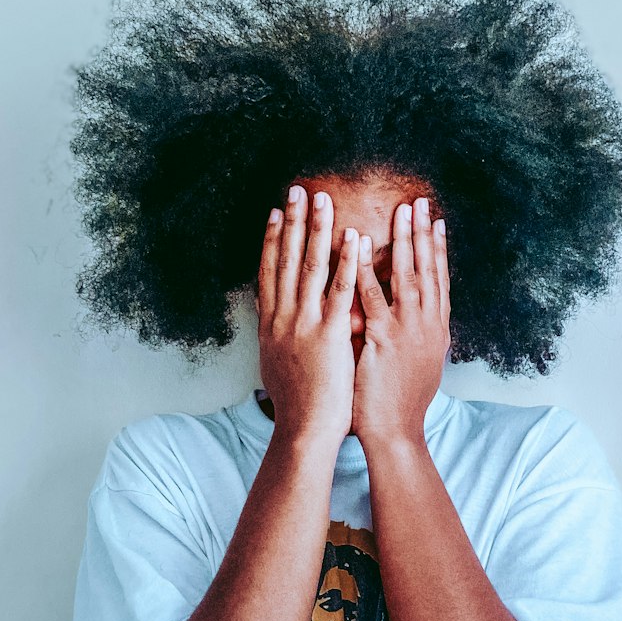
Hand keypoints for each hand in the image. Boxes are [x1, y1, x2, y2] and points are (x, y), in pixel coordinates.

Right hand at [256, 184, 359, 447]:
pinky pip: (340, 291)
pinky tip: (353, 238)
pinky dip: (347, 262)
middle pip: (285, 260)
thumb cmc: (296, 406)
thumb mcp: (277, 365)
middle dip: (292, 222)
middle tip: (296, 189)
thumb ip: (280, 339)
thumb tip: (276, 326)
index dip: (272, 240)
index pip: (268, 272)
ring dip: (316, 229)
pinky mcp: (330, 334)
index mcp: (270, 325)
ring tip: (321, 199)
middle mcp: (282, 318)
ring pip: (309, 266)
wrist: (303, 431)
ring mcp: (305, 324)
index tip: (276, 212)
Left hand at [352, 195, 450, 446]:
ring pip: (409, 276)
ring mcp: (410, 331)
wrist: (396, 432)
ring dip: (405, 240)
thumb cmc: (401, 403)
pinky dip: (367, 268)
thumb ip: (419, 336)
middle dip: (424, 234)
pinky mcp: (386, 339)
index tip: (436, 221)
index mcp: (437, 330)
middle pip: (430, 270)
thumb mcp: (419, 364)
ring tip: (400, 211)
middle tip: (421, 202)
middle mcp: (430, 326)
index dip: (439, 249)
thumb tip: (418, 318)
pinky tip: (359, 245)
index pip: (440, 280)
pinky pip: (374, 296)